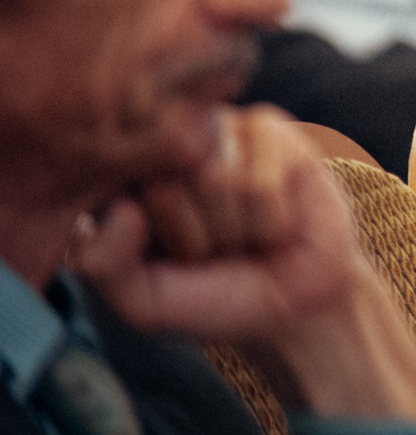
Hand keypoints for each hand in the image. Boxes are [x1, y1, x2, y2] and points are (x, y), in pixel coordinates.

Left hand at [73, 108, 415, 419]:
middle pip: (164, 185)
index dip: (142, 238)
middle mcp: (167, 146)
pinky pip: (261, 181)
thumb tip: (122, 209)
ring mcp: (218, 131)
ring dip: (235, 229)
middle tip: (213, 250)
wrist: (293, 304)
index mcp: (125, 178)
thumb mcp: (140, 299)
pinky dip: (270, 221)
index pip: (110, 192)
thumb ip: (103, 261)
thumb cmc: (213, 297)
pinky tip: (276, 222)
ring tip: (245, 235)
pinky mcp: (271, 130)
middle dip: (193, 237)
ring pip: (216, 180)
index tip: (168, 259)